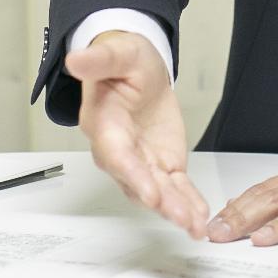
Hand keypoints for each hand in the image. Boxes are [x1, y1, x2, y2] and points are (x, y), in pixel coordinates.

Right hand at [65, 31, 208, 238]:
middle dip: (159, 200)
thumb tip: (76, 59)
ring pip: (157, 191)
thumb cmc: (123, 61)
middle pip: (136, 181)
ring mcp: (141, 161)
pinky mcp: (161, 164)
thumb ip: (100, 59)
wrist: (137, 69)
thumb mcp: (117, 52)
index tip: (150, 192)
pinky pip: (175, 188)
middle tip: (180, 216)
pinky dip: (189, 203)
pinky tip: (201, 218)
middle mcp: (118, 150)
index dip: (132, 174)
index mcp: (104, 123)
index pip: (116, 154)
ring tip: (196, 225)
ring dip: (176, 209)